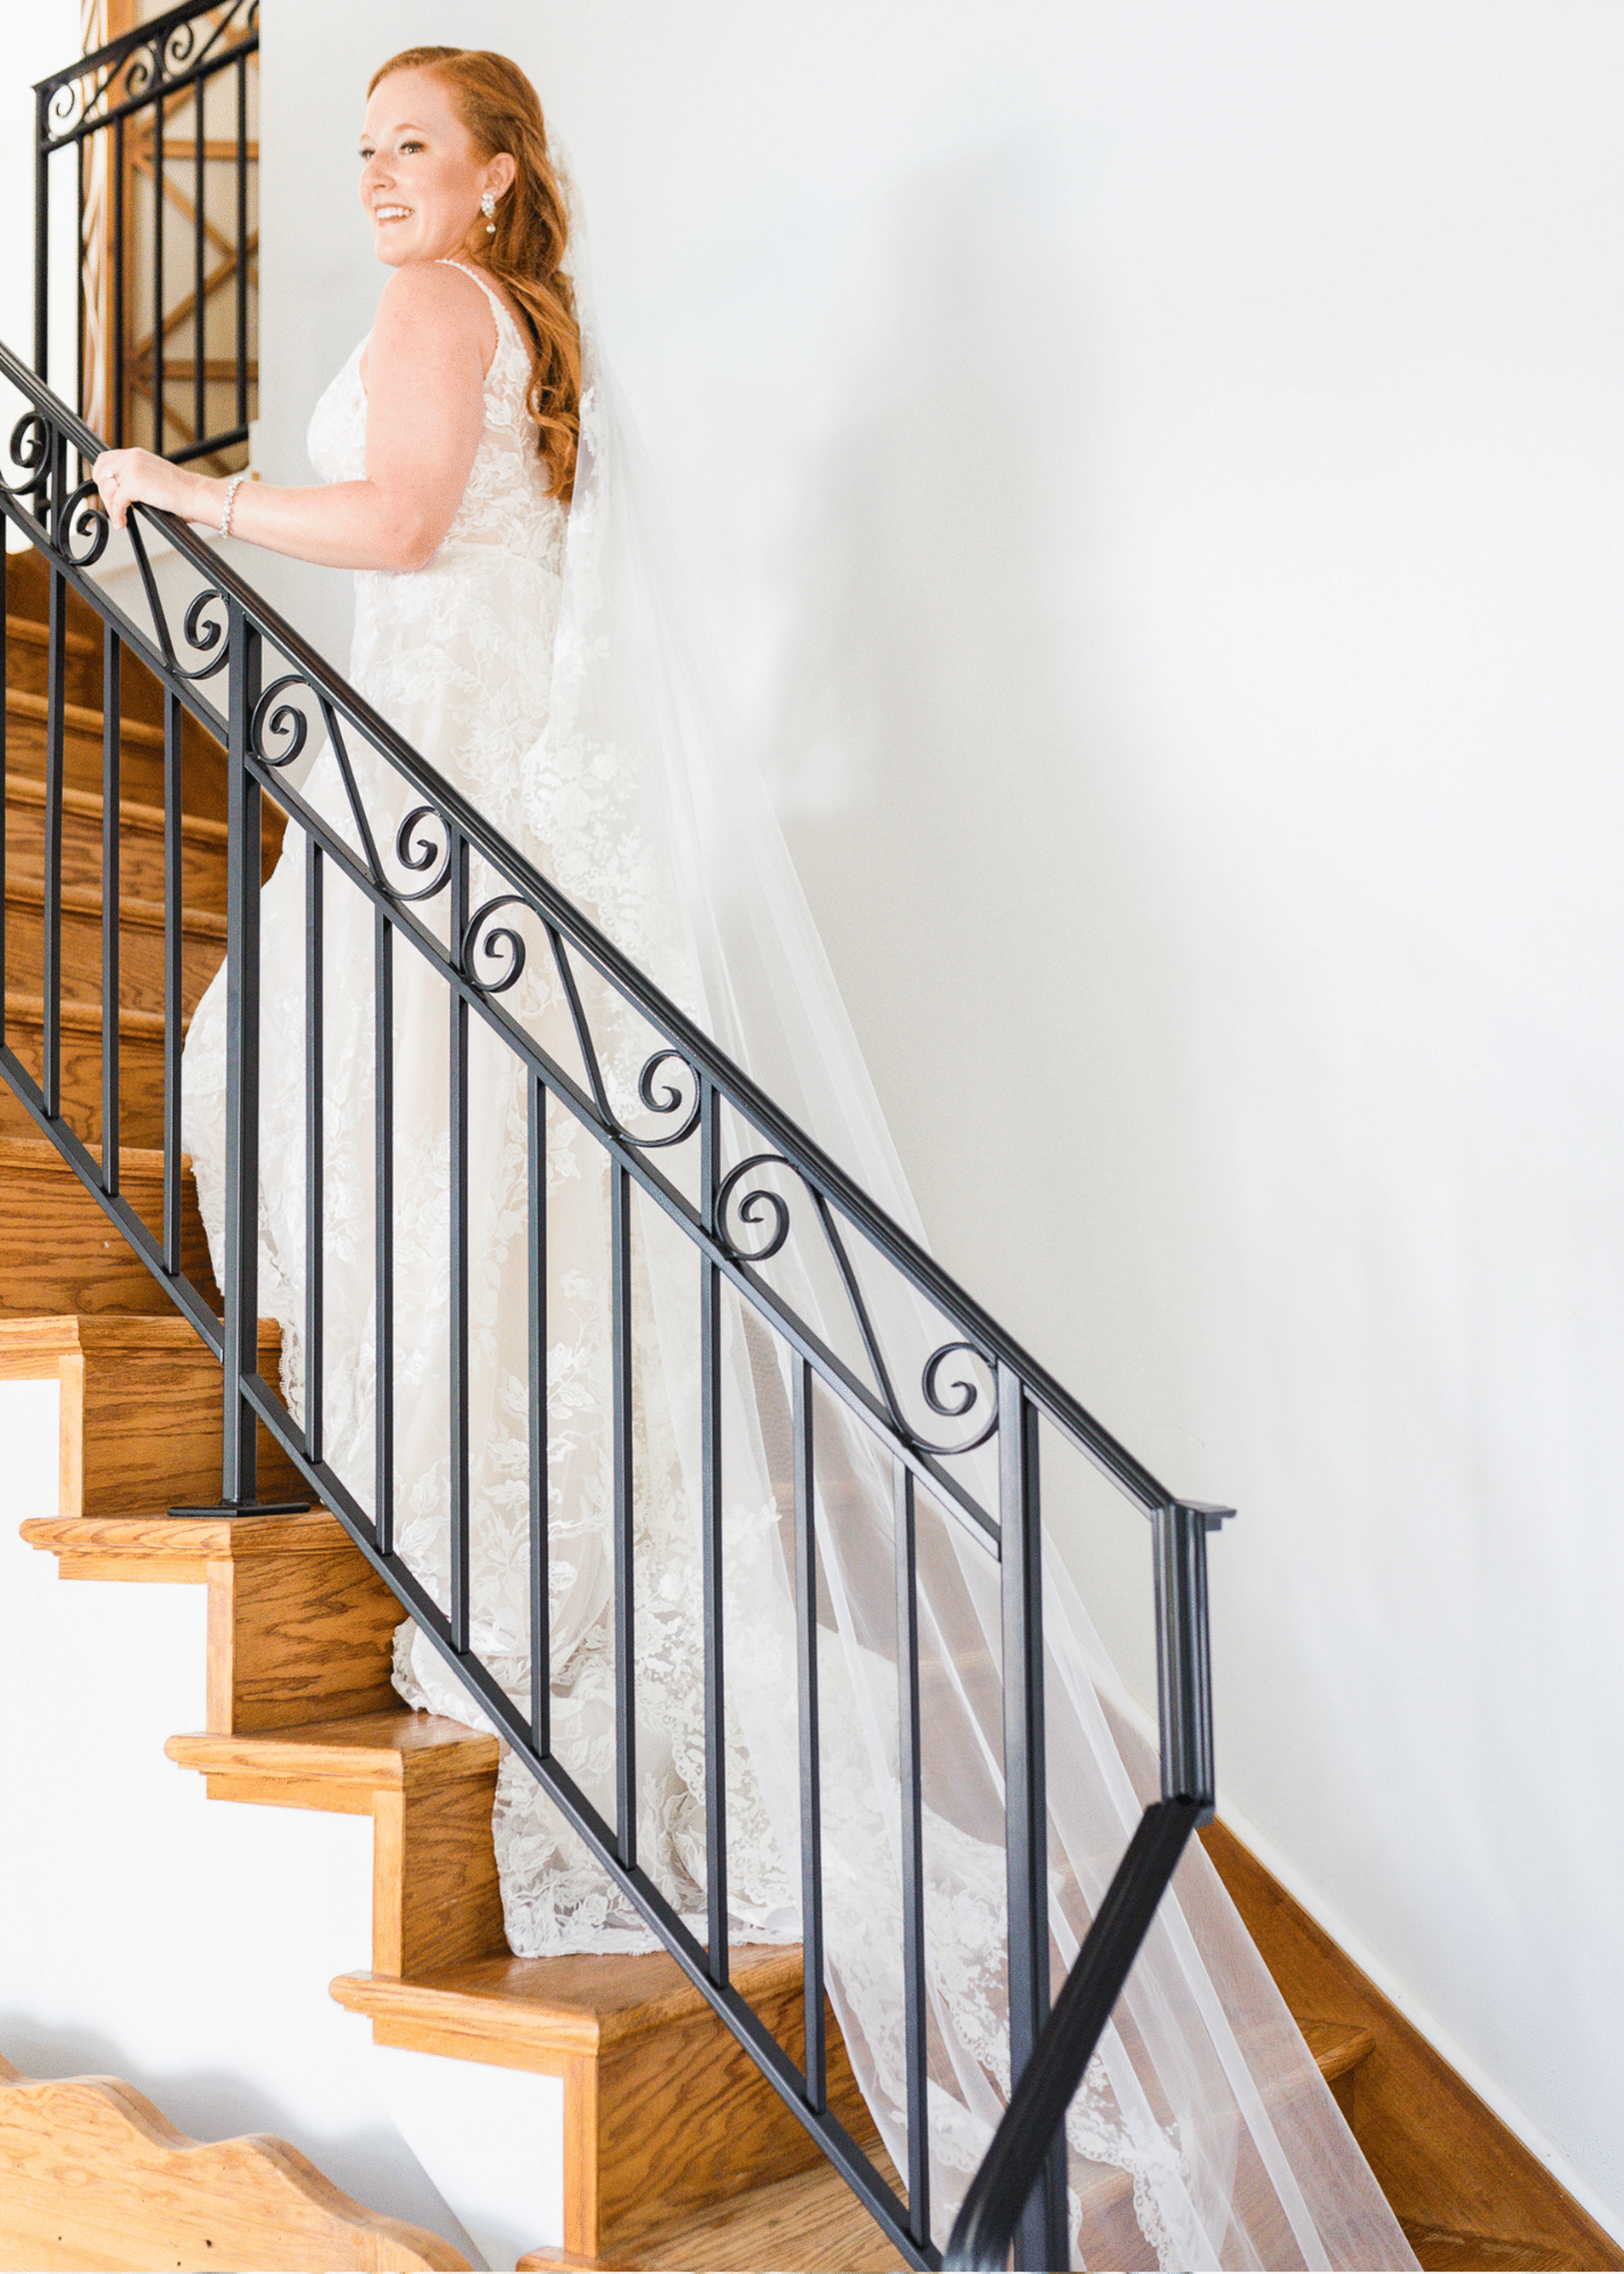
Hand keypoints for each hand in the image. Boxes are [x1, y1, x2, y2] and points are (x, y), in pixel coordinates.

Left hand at [91, 447, 208, 530]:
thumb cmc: (181, 491)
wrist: (195, 494)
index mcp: (136, 454)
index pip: (105, 459)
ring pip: (106, 488)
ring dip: (110, 506)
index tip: (106, 492)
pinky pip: (116, 502)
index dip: (101, 476)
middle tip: (112, 507)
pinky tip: (123, 523)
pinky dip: (117, 515)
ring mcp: (132, 470)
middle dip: (103, 492)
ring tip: (120, 518)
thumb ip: (136, 477)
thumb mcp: (154, 476)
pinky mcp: (134, 485)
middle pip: (100, 472)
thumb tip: (121, 492)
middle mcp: (131, 458)